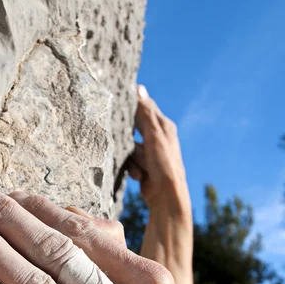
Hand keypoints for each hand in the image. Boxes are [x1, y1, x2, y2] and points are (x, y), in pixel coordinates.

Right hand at [128, 86, 189, 214]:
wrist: (166, 195)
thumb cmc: (164, 164)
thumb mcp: (154, 135)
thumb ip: (145, 113)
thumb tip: (138, 88)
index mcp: (164, 126)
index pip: (146, 108)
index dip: (132, 104)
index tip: (118, 101)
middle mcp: (158, 138)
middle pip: (135, 129)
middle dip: (128, 137)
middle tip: (122, 139)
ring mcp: (150, 154)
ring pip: (130, 148)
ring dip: (132, 159)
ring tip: (140, 167)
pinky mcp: (144, 167)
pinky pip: (131, 162)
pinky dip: (133, 169)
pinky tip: (139, 176)